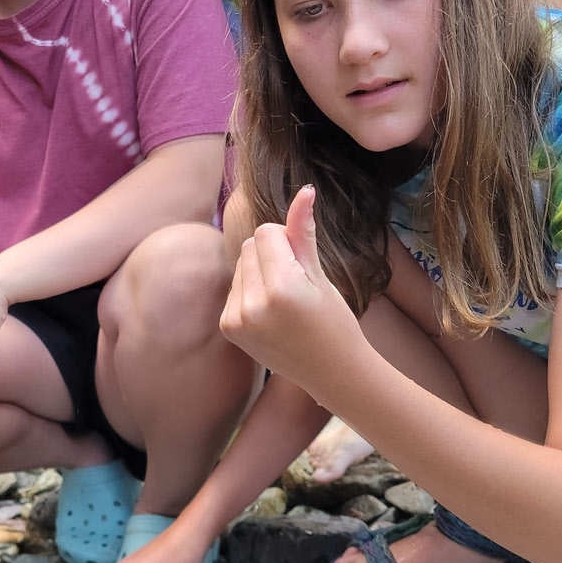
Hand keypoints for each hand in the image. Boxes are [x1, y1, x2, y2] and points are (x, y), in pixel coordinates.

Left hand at [220, 185, 362, 382]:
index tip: (303, 264)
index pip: (265, 232)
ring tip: (284, 302)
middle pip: (249, 245)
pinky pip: (234, 287)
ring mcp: (237, 320)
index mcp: (282, 289)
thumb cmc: (333, 321)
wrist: (331, 372)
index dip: (286, 240)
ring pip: (240, 264)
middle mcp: (254, 306)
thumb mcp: (321, 275)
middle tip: (296, 285)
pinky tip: (271, 314)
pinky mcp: (228, 328)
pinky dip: (250, 292)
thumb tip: (304, 190)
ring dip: (259, 273)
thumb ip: (303, 232)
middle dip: (271, 254)